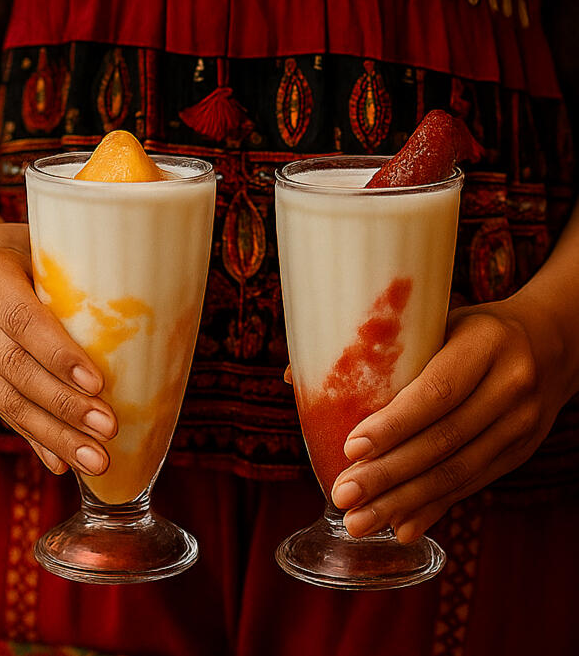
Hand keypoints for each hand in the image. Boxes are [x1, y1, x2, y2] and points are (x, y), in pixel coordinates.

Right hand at [0, 219, 116, 475]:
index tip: (99, 383)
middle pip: (15, 368)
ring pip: (6, 399)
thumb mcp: (50, 244)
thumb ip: (84, 272)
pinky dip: (35, 439)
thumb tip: (162, 297)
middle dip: (64, 406)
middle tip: (109, 430)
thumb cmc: (30, 247)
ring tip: (96, 460)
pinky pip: (2, 412)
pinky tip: (62, 463)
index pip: (22, 320)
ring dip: (54, 435)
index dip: (59, 354)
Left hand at [330, 293, 576, 542]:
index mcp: (486, 342)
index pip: (438, 391)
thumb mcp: (439, 318)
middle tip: (343, 496)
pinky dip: (434, 508)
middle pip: (444, 440)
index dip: (394, 424)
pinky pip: (473, 485)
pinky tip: (401, 526)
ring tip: (360, 521)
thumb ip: (379, 344)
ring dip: (405, 502)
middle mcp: (511, 385)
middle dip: (389, 474)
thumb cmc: (473, 328)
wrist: (551, 344)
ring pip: (458, 472)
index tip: (351, 447)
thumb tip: (294, 374)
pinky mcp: (521, 452)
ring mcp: (521, 424)